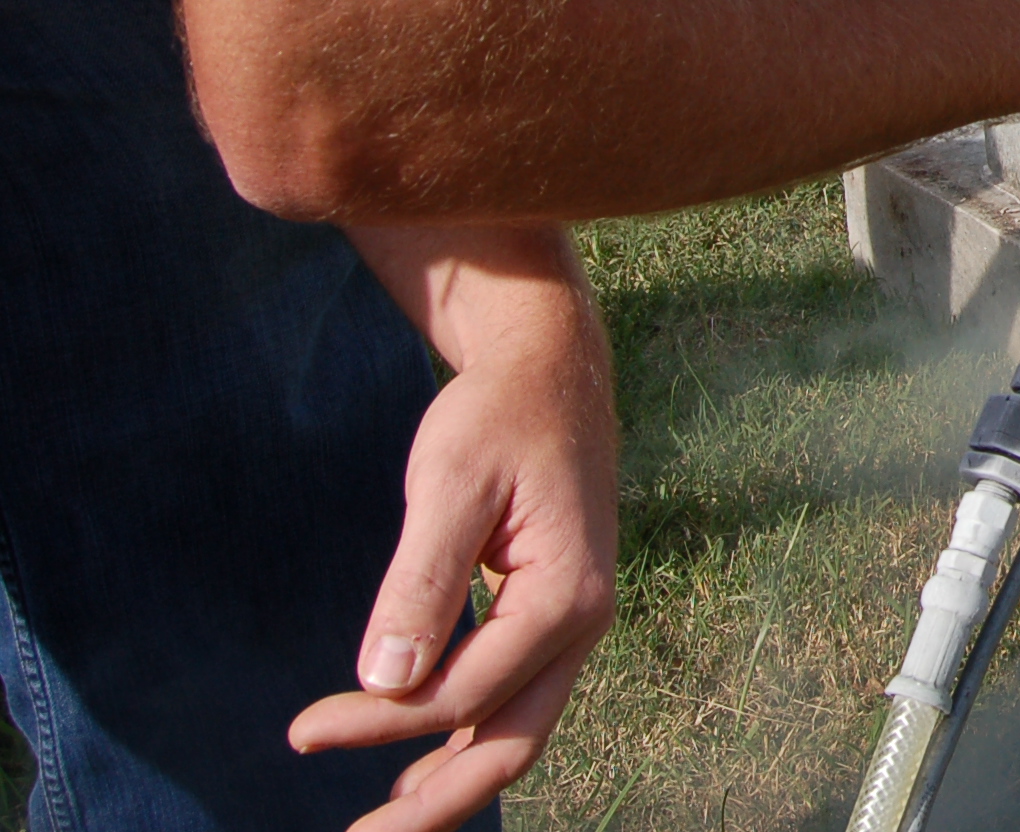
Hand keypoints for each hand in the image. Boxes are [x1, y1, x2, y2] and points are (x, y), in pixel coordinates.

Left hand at [298, 230, 619, 830]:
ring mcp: (575, 624)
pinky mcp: (553, 616)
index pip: (460, 691)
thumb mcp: (451, 484)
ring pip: (517, 731)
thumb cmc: (497, 417)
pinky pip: (514, 699)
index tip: (301, 732)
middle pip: (511, 743)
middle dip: (435, 802)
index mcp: (565, 595)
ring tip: (381, 820)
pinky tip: (418, 764)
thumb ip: (420, 582)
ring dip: (452, 780)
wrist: (550, 370)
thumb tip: (383, 682)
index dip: (378, 723)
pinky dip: (467, 739)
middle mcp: (583, 622)